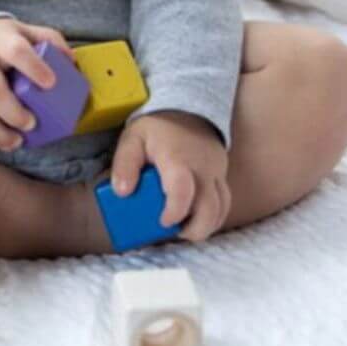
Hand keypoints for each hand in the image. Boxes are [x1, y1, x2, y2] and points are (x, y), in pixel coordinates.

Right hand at [0, 18, 72, 150]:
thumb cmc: (2, 43)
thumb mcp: (23, 32)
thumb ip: (49, 39)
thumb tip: (71, 62)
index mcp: (1, 40)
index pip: (15, 50)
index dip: (33, 67)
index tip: (51, 83)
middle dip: (13, 110)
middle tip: (32, 123)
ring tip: (18, 141)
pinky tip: (8, 142)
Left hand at [108, 110, 229, 240]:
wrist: (188, 114)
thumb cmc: (157, 131)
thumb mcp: (133, 138)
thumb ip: (124, 164)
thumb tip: (122, 193)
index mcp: (178, 159)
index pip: (183, 190)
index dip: (175, 212)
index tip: (163, 222)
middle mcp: (202, 169)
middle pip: (210, 208)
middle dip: (194, 229)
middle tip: (172, 231)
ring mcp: (215, 175)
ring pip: (221, 209)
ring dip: (204, 227)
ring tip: (182, 228)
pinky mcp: (221, 180)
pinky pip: (224, 204)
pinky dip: (212, 219)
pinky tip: (194, 222)